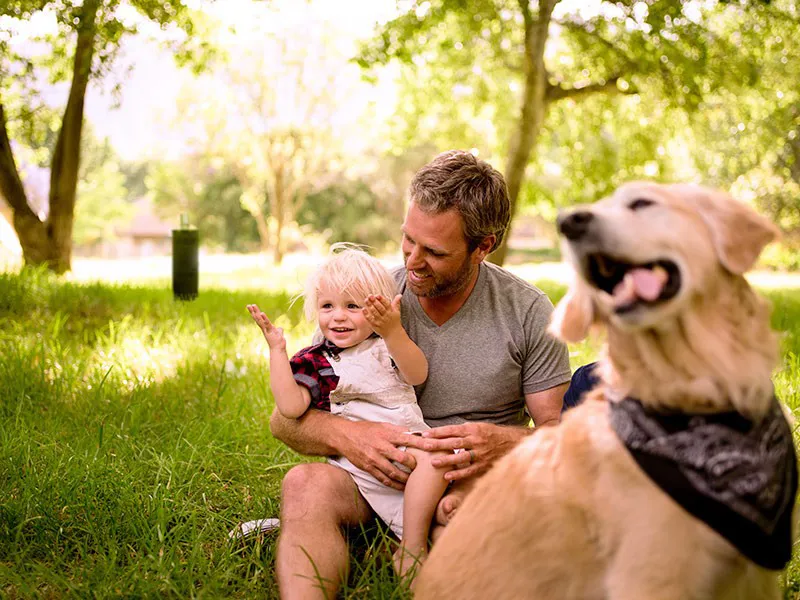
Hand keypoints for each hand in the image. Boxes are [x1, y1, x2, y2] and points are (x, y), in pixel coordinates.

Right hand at [247, 304, 285, 350]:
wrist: (278, 349)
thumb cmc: (278, 342)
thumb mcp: (278, 334)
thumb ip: (278, 330)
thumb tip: (280, 328)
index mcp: (265, 327)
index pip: (259, 319)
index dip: (255, 313)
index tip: (251, 307)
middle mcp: (264, 328)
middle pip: (257, 318)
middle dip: (253, 312)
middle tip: (248, 305)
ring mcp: (266, 329)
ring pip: (260, 319)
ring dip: (256, 312)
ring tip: (253, 306)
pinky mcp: (270, 331)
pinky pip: (267, 323)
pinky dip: (264, 318)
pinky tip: (262, 313)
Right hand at [336, 420, 418, 489]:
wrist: (344, 436)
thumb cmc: (365, 430)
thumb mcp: (382, 425)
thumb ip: (397, 429)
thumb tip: (412, 432)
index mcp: (386, 435)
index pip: (407, 439)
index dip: (421, 444)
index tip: (433, 446)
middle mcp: (381, 447)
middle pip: (402, 458)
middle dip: (414, 464)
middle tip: (424, 468)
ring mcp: (374, 459)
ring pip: (393, 472)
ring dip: (406, 479)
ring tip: (415, 482)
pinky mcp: (368, 468)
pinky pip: (383, 479)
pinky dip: (394, 485)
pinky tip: (402, 487)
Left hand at [362, 294, 401, 338]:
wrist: (393, 334)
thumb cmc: (394, 321)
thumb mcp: (397, 312)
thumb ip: (396, 303)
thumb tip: (399, 295)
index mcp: (391, 311)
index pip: (386, 304)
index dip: (382, 299)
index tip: (377, 295)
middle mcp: (386, 316)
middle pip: (380, 308)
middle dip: (375, 301)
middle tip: (370, 296)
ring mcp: (380, 321)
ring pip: (375, 313)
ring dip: (370, 306)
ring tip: (366, 300)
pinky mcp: (375, 325)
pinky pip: (370, 319)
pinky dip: (367, 314)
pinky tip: (363, 309)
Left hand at [403, 422, 527, 481]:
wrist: (514, 443)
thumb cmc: (492, 434)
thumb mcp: (479, 427)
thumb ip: (463, 431)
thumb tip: (444, 433)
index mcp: (473, 429)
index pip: (452, 430)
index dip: (438, 432)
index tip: (425, 433)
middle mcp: (476, 440)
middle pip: (454, 442)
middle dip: (438, 444)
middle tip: (424, 445)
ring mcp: (480, 453)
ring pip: (460, 456)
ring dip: (446, 459)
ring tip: (432, 462)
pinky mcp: (484, 464)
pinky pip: (469, 470)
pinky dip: (458, 474)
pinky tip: (447, 476)